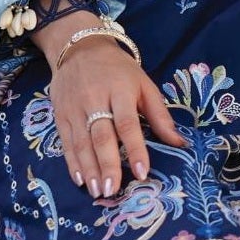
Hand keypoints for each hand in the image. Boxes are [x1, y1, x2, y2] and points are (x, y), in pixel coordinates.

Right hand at [45, 30, 185, 197]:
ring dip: (90, 169)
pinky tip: (80, 179)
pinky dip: (72, 162)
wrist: (79, 48)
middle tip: (113, 190)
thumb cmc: (118, 70)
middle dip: (108, 165)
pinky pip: (66, 142)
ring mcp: (75, 108)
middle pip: (101, 136)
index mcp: (120, 91)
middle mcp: (95, 100)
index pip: (128, 124)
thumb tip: (180, 143)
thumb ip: (160, 115)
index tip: (142, 172)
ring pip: (82, 143)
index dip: (135, 149)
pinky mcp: (60, 114)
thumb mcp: (144, 84)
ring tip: (98, 191)